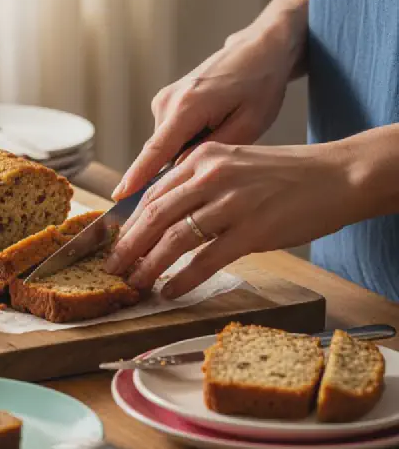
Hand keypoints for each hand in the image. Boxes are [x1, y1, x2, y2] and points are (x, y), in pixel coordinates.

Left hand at [105, 141, 357, 297]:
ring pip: (174, 238)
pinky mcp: (252, 230)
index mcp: (203, 158)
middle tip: (112, 268)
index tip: (114, 243)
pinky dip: (183, 278)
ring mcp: (231, 202)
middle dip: (128, 246)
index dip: (128, 223)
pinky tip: (171, 291)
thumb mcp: (233, 166)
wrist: (336, 175)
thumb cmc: (283, 175)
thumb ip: (198, 185)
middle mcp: (212, 175)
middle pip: (154, 216)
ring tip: (136, 284)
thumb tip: (163, 218)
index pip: (152, 194)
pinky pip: (206, 259)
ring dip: (150, 266)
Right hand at [112, 24, 298, 201]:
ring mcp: (163, 100)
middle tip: (213, 168)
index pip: (156, 150)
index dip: (137, 176)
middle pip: (160, 153)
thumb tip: (180, 171)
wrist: (258, 50)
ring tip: (221, 133)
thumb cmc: (260, 85)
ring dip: (186, 151)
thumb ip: (211, 152)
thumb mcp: (249, 125)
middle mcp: (167, 101)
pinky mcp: (165, 101)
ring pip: (166, 145)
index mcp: (188, 106)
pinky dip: (186, 140)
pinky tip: (212, 127)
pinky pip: (169, 134)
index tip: (118, 196)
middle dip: (178, 168)